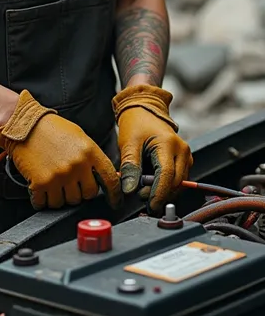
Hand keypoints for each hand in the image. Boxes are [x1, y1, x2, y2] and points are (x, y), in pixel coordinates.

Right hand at [0, 89, 120, 209]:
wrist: (24, 124)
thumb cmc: (51, 129)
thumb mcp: (79, 137)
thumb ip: (92, 157)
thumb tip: (105, 176)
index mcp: (89, 151)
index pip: (110, 179)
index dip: (115, 194)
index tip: (114, 202)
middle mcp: (77, 165)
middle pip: (88, 195)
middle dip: (80, 191)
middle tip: (70, 182)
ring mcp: (60, 176)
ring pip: (67, 202)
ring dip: (60, 196)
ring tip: (53, 181)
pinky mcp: (42, 183)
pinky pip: (46, 203)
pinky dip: (42, 199)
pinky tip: (40, 188)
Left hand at [112, 84, 192, 212]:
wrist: (144, 110)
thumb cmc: (136, 124)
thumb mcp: (128, 144)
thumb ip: (130, 167)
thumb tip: (130, 191)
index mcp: (169, 144)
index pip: (167, 175)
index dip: (158, 193)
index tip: (149, 205)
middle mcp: (182, 149)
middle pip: (176, 183)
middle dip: (160, 194)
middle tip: (141, 197)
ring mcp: (186, 155)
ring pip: (180, 183)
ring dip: (163, 191)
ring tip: (143, 189)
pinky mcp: (185, 159)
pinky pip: (179, 179)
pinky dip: (167, 185)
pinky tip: (152, 183)